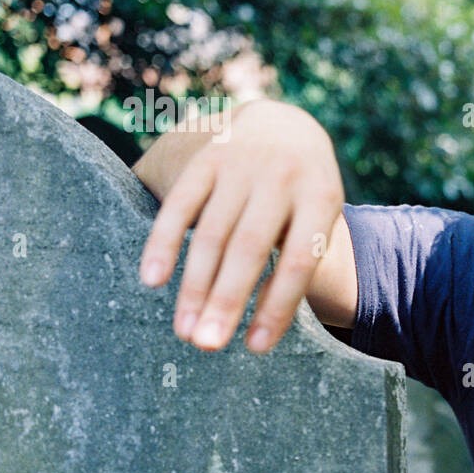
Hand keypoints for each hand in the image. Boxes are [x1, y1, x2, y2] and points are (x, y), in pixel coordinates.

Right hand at [137, 101, 344, 353]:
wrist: (283, 124)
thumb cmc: (303, 193)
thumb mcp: (316, 219)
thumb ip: (295, 263)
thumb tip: (260, 330)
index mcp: (321, 196)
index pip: (299, 260)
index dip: (278, 306)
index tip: (256, 348)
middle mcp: (282, 177)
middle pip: (250, 248)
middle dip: (228, 300)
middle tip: (207, 346)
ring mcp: (242, 165)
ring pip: (212, 233)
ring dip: (195, 286)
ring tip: (184, 331)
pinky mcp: (206, 158)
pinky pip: (180, 205)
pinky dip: (164, 242)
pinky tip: (152, 281)